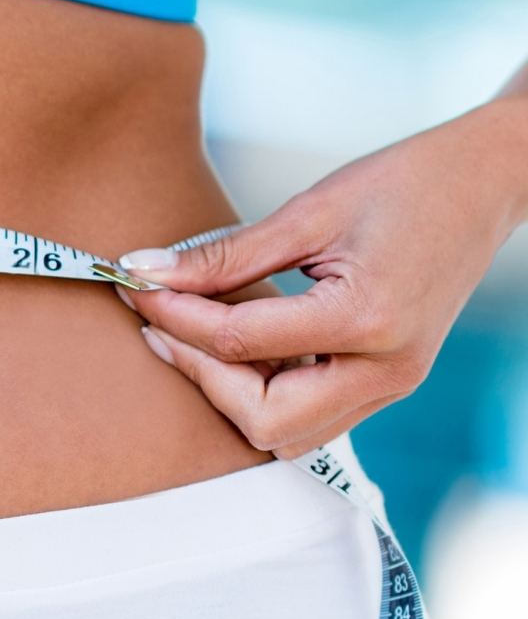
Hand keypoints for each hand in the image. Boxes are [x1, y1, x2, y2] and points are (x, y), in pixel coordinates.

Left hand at [116, 99, 527, 456]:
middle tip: (158, 326)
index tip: (134, 287)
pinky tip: (237, 345)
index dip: (173, 317)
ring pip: (287, 434)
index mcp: (366, 321)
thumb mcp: (308, 212)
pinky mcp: (387, 383)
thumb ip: (223, 255)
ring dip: (230, 395)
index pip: (238, 343)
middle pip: (264, 421)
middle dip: (201, 378)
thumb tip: (144, 270)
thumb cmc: (404, 184)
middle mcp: (384, 370)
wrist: (486, 184)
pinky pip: (312, 417)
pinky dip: (264, 392)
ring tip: (192, 336)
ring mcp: (391, 385)